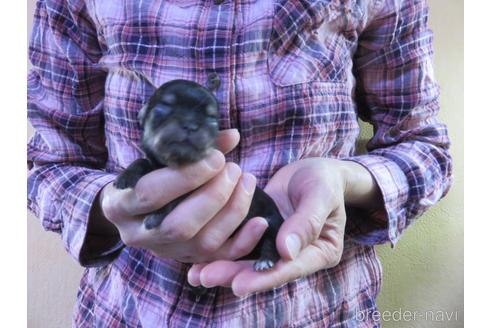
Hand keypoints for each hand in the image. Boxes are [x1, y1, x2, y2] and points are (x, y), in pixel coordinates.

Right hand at [97, 129, 268, 262]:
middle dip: (212, 196)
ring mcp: (166, 252)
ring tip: (246, 180)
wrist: (134, 207)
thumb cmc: (145, 175)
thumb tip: (232, 136)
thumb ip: (189, 148)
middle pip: (178, 226)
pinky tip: (260, 220)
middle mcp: (139, 236)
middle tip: (232, 168)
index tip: (214, 157)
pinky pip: (221, 258)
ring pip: (202, 243)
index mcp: (120, 206)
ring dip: (232, 211)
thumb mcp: (156, 159)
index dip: (185, 176)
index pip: (150, 194)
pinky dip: (245, 240)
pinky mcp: (190, 260)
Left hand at [188, 158, 381, 295]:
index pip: (289, 269)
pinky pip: (240, 244)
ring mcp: (275, 246)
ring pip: (248, 261)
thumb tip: (286, 252)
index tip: (239, 285)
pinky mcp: (259, 234)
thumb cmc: (324, 180)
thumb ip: (306, 221)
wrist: (314, 170)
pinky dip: (221, 249)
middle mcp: (296, 256)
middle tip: (205, 276)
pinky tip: (198, 256)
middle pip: (263, 270)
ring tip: (196, 274)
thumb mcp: (320, 194)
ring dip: (223, 267)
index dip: (263, 278)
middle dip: (234, 275)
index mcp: (318, 252)